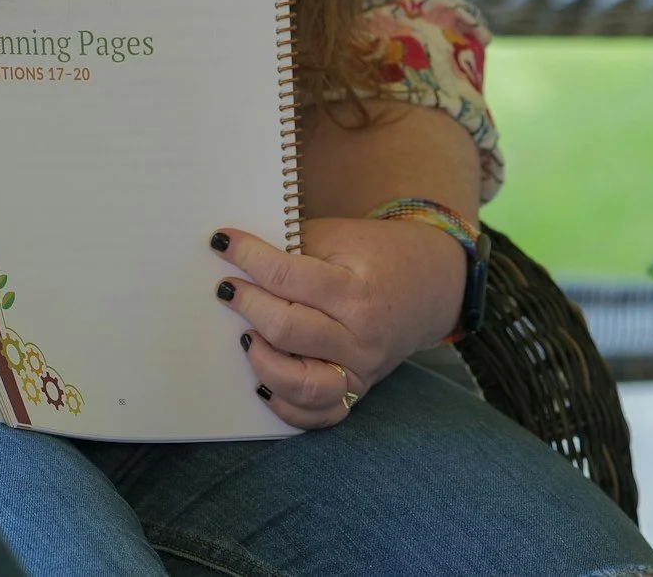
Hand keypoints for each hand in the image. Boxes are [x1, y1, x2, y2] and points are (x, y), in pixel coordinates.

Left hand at [211, 218, 465, 429]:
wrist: (430, 286)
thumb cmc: (375, 254)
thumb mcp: (338, 236)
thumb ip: (291, 246)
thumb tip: (233, 250)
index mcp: (357, 292)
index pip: (287, 277)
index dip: (248, 256)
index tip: (222, 242)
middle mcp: (361, 339)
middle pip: (287, 329)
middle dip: (247, 304)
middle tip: (227, 288)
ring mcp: (360, 372)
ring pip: (300, 384)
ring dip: (262, 361)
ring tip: (245, 335)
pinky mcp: (356, 392)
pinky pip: (317, 416)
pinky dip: (284, 404)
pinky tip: (261, 380)